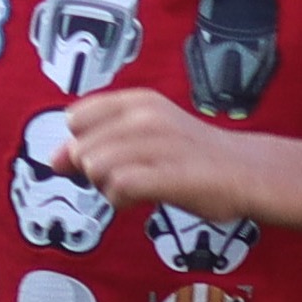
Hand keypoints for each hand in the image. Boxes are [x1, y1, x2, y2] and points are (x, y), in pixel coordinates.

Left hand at [60, 86, 258, 217]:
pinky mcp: (166, 174)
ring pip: (95, 167)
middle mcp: (145, 117)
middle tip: (127, 176)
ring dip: (106, 187)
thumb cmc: (194, 155)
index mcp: (138, 101)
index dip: (83, 142)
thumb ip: (99, 143)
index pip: (76, 118)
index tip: (105, 155)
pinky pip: (118, 187)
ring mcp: (157, 145)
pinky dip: (120, 199)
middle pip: (81, 149)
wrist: (247, 171)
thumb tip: (54, 160)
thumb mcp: (145, 134)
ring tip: (134, 187)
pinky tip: (138, 199)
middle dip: (92, 171)